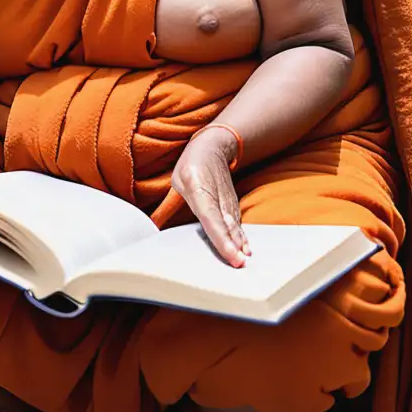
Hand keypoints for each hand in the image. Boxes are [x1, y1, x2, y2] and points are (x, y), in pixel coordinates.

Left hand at [170, 129, 251, 266]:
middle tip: (239, 265)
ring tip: (243, 261)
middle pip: (225, 226)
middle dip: (232, 246)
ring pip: (234, 226)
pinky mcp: (232, 205)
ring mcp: (228, 202)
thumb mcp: (179, 179)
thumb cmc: (192, 164)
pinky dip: (241, 238)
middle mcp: (218, 198)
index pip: (211, 218)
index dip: (221, 238)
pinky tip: (245, 251)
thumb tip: (166, 225)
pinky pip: (236, 224)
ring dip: (239, 244)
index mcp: (199, 190)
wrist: (214, 146)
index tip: (231, 253)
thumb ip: (178, 202)